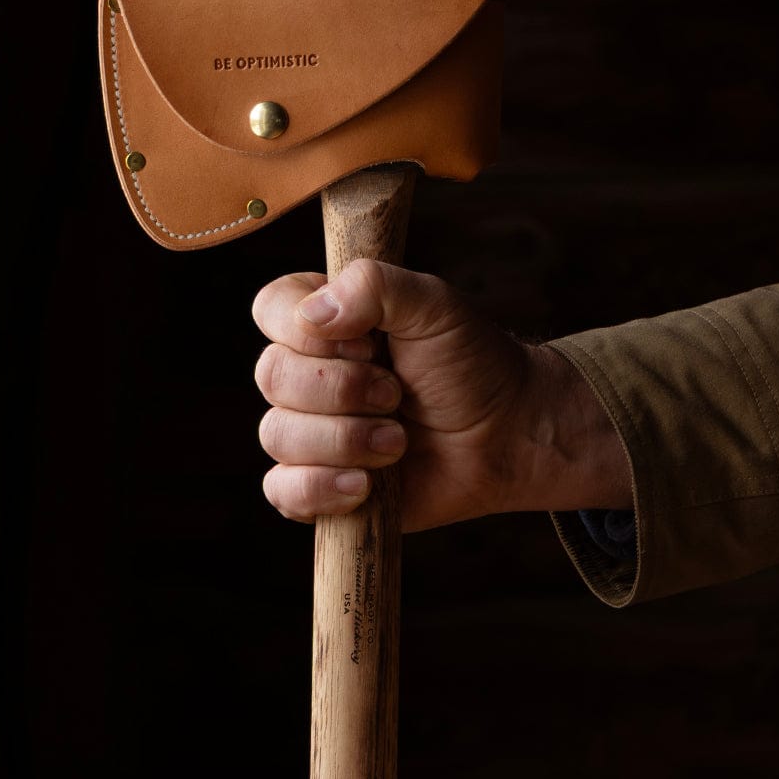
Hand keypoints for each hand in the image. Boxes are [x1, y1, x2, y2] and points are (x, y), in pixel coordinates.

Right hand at [252, 259, 630, 530]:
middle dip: (343, 391)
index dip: (307, 332)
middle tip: (398, 395)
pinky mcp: (320, 484)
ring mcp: (311, 430)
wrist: (507, 435)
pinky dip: (320, 489)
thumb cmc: (472, 363)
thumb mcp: (434, 305)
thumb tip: (312, 314)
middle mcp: (309, 373)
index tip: (368, 344)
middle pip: (272, 376)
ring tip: (398, 443)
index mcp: (326, 320)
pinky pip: (282, 491)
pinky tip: (364, 486)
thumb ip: (374, 286)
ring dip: (346, 440)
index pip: (272, 309)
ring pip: (277, 435)